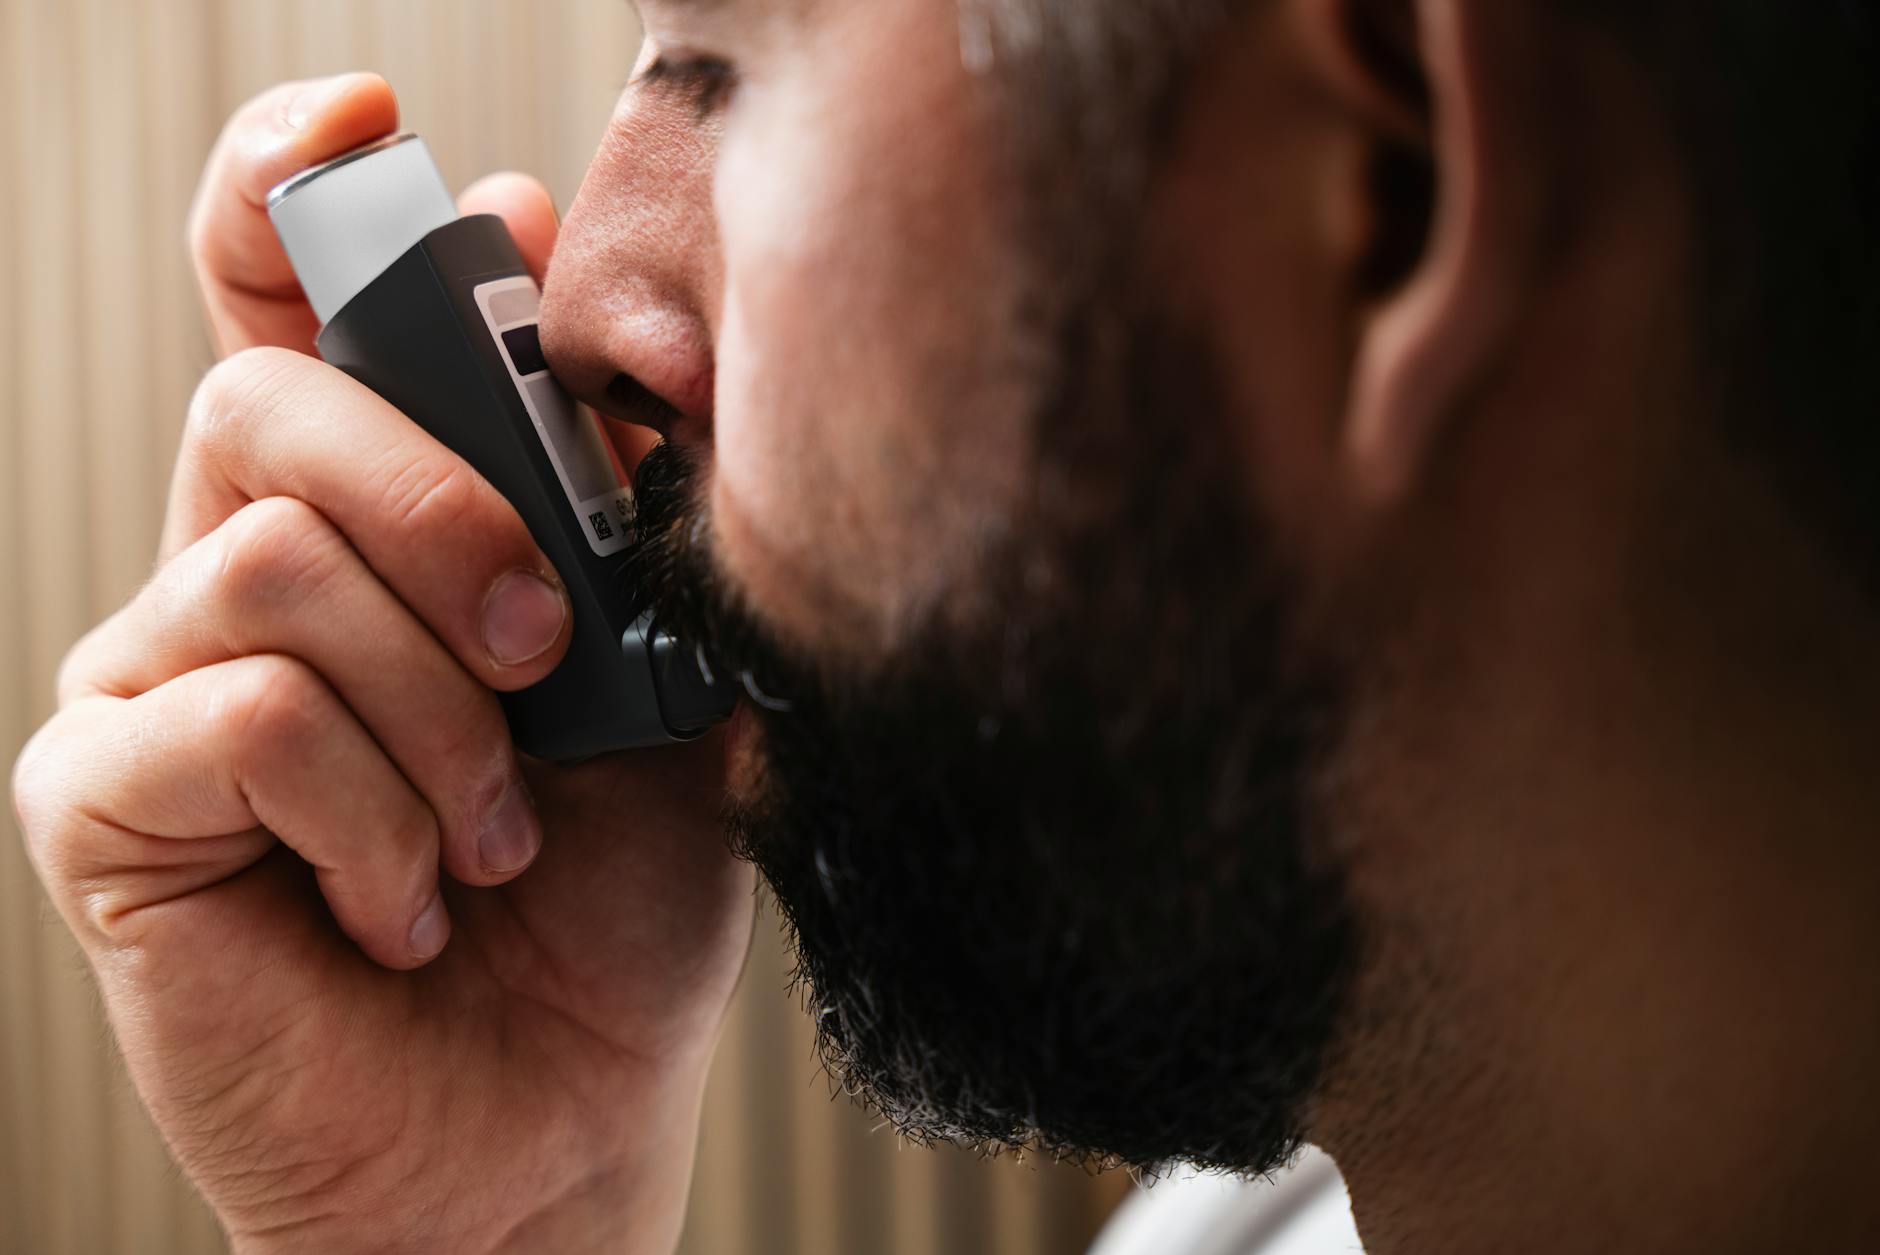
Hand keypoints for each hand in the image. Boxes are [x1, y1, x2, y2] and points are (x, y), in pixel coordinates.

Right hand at [11, 75, 753, 1253]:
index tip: (374, 125)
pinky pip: (234, 717)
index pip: (280, 306)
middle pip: (276, 396)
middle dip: (453, 506)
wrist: (556, 1121)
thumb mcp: (656, 678)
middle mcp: (235, 572)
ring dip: (437, 710)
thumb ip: (613, 504)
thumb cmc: (610, 903)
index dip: (296, 191)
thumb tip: (567, 283)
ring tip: (491, 836)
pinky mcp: (102, 805)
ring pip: (270, 561)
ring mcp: (151, 685)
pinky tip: (403, 903)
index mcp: (365, 520)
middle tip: (551, 651)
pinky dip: (368, 812)